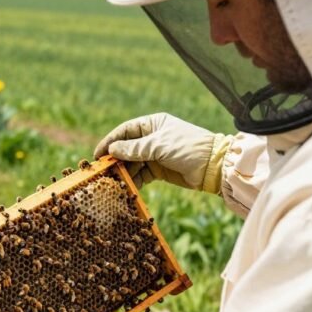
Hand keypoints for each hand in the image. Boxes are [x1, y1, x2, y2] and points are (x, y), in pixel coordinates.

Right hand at [94, 112, 232, 193]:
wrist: (214, 166)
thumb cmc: (187, 148)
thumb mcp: (159, 146)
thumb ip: (134, 149)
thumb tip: (112, 149)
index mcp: (152, 124)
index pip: (125, 131)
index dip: (110, 141)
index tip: (97, 154)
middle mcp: (152, 137)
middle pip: (126, 148)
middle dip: (115, 159)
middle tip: (102, 171)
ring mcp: (155, 154)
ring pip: (132, 163)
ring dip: (123, 171)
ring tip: (112, 181)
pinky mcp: (159, 170)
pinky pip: (141, 174)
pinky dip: (134, 180)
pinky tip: (126, 187)